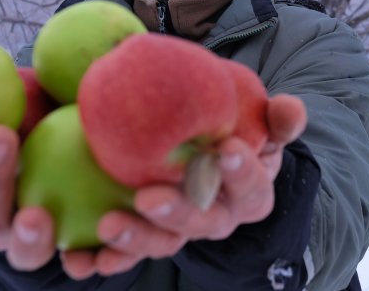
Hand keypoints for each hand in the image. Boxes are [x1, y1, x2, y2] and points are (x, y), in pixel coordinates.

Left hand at [59, 93, 307, 278]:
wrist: (199, 145)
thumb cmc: (231, 127)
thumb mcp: (258, 119)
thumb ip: (277, 116)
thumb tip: (291, 109)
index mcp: (250, 194)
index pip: (252, 187)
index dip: (244, 173)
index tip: (228, 148)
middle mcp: (216, 220)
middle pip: (202, 224)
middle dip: (178, 213)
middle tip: (149, 195)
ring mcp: (179, 233)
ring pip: (163, 244)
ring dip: (138, 239)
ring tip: (108, 224)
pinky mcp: (144, 239)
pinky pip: (124, 255)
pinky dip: (101, 259)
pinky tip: (77, 257)